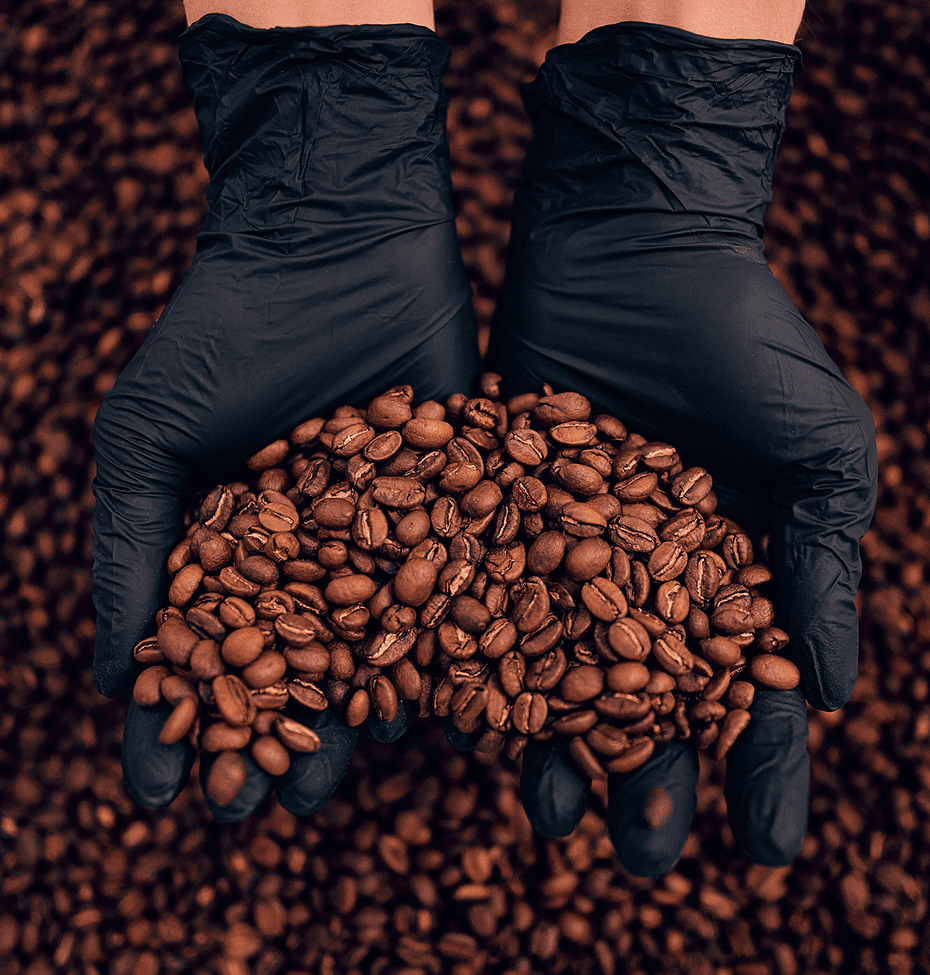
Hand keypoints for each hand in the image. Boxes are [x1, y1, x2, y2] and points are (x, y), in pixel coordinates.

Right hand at [92, 18, 477, 819]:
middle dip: (281, 739)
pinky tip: (447, 706)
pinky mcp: (460, 511)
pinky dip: (453, 651)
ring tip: (353, 769)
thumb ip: (126, 550)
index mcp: (235, 555)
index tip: (163, 789)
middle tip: (270, 801)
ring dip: (363, 716)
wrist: (337, 245)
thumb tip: (111, 674)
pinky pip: (460, 595)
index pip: (206, 659)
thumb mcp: (148, 439)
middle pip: (300, 674)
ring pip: (382, 653)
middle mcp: (315, 562)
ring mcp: (390, 541)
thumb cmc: (224, 337)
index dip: (181, 726)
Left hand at [482, 22, 877, 872]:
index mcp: (730, 577)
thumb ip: (823, 558)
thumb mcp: (818, 443)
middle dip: (650, 785)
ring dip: (557, 752)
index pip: (756, 696)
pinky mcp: (495, 517)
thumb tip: (835, 688)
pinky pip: (482, 606)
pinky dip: (477, 665)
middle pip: (648, 708)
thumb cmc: (743, 337)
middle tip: (640, 861)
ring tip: (548, 820)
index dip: (766, 774)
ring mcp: (563, 555)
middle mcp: (644, 581)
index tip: (769, 854)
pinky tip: (466, 723)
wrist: (632, 246)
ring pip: (557, 678)